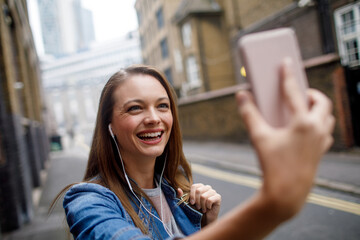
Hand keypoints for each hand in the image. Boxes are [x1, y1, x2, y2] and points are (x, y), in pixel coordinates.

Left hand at [178, 184, 220, 225]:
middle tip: (198, 207)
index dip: (192, 195)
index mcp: (199, 186)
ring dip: (202, 205)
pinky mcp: (218, 197)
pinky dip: (207, 206)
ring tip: (203, 209)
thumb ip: (181, 196)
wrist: (205, 219)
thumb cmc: (196, 210)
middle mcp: (207, 187)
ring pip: (204, 196)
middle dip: (197, 201)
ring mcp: (213, 192)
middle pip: (198, 190)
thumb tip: (178, 189)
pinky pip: (210, 200)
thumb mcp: (187, 203)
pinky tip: (208, 208)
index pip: (194, 186)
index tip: (192, 203)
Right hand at [236, 59, 334, 218]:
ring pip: (328, 116)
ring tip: (302, 108)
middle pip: (322, 101)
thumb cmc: (273, 165)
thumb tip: (241, 95)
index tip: (287, 62)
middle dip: (311, 92)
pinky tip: (305, 129)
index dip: (288, 75)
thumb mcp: (259, 137)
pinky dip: (319, 124)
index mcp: (302, 122)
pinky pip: (326, 131)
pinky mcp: (321, 150)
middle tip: (297, 92)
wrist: (287, 192)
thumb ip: (249, 114)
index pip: (294, 91)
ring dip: (318, 108)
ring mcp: (321, 140)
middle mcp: (316, 128)